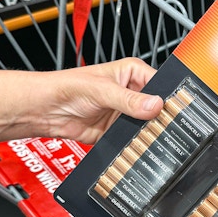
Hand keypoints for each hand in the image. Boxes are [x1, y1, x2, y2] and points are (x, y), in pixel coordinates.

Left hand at [40, 57, 163, 143]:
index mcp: (132, 73)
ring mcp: (125, 112)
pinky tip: (135, 143)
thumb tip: (154, 105)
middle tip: (159, 124)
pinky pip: (132, 138)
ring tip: (147, 134)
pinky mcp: (117, 130)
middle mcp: (131, 92)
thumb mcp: (103, 90)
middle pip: (155, 107)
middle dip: (158, 117)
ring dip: (147, 131)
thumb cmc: (67, 87)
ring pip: (146, 125)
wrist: (47, 110)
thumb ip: (129, 100)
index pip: (159, 84)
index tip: (170, 110)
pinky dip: (135, 143)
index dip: (166, 97)